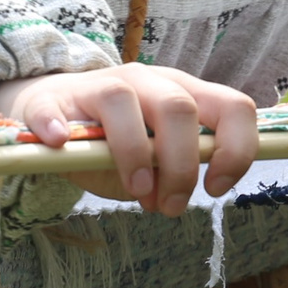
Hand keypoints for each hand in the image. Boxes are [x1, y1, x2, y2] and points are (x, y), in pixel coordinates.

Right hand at [0, 64, 258, 215]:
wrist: (57, 116)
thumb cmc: (118, 142)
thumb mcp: (157, 159)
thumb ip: (172, 172)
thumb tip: (170, 198)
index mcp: (183, 93)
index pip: (232, 106)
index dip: (235, 148)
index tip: (216, 188)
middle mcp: (147, 81)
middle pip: (179, 107)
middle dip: (181, 165)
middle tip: (170, 206)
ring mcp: (98, 85)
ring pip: (122, 98)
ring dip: (134, 151)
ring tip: (136, 191)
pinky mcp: (51, 100)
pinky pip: (51, 107)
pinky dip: (55, 126)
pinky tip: (57, 144)